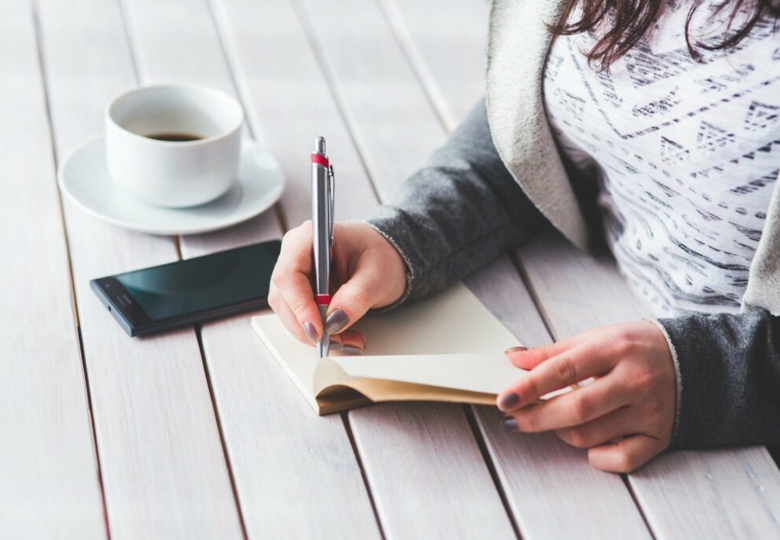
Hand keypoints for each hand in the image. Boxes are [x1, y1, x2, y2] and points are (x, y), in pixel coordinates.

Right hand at [268, 221, 407, 350]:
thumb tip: (334, 320)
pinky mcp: (300, 292)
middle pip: (284, 297)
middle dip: (308, 325)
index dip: (300, 305)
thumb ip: (356, 297)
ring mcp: (295, 274)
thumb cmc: (380, 255)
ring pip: (289, 312)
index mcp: (310, 237)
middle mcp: (296, 254)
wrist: (385, 258)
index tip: (317, 329)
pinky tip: (341, 336)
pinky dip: (319, 332)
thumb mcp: (377, 275)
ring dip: (315, 333)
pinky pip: (299, 317)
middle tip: (337, 341)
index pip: (290, 274)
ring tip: (346, 340)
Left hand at [497, 321, 675, 472]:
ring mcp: (650, 411)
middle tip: (513, 419)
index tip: (505, 399)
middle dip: (536, 418)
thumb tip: (513, 360)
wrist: (697, 361)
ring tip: (556, 420)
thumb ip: (554, 351)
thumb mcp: (597, 337)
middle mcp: (635, 381)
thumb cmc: (637, 347)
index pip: (563, 369)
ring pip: (590, 436)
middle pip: (576, 409)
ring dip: (561, 432)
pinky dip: (597, 456)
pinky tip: (589, 442)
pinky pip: (621, 459)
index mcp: (616, 348)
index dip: (529, 386)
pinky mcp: (660, 437)